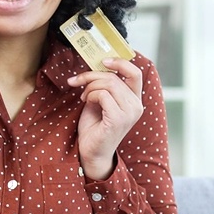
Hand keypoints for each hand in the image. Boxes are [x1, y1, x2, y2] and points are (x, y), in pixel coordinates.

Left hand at [67, 58, 143, 179]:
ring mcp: (129, 113)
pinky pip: (103, 95)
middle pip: (115, 77)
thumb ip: (104, 85)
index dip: (119, 62)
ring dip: (90, 86)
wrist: (91, 152)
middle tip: (78, 82)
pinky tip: (86, 103)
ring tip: (83, 96)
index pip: (135, 73)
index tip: (102, 61)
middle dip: (92, 76)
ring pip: (108, 83)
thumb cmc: (95, 127)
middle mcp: (136, 106)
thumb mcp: (100, 100)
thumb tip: (96, 65)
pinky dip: (90, 95)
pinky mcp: (118, 119)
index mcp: (134, 100)